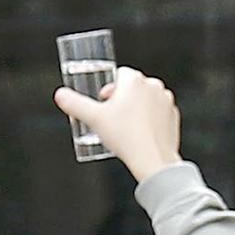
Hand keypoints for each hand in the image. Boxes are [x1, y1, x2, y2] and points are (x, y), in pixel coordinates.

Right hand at [53, 66, 181, 180]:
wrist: (153, 160)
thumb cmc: (125, 136)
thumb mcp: (93, 118)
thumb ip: (74, 104)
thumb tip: (60, 95)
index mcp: (134, 80)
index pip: (120, 74)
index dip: (109, 88)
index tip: (103, 102)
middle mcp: (153, 86)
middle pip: (133, 86)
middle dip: (122, 98)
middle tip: (112, 117)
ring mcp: (166, 101)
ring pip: (146, 98)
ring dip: (136, 107)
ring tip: (125, 126)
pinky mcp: (173, 116)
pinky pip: (158, 112)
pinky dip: (149, 118)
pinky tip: (139, 133)